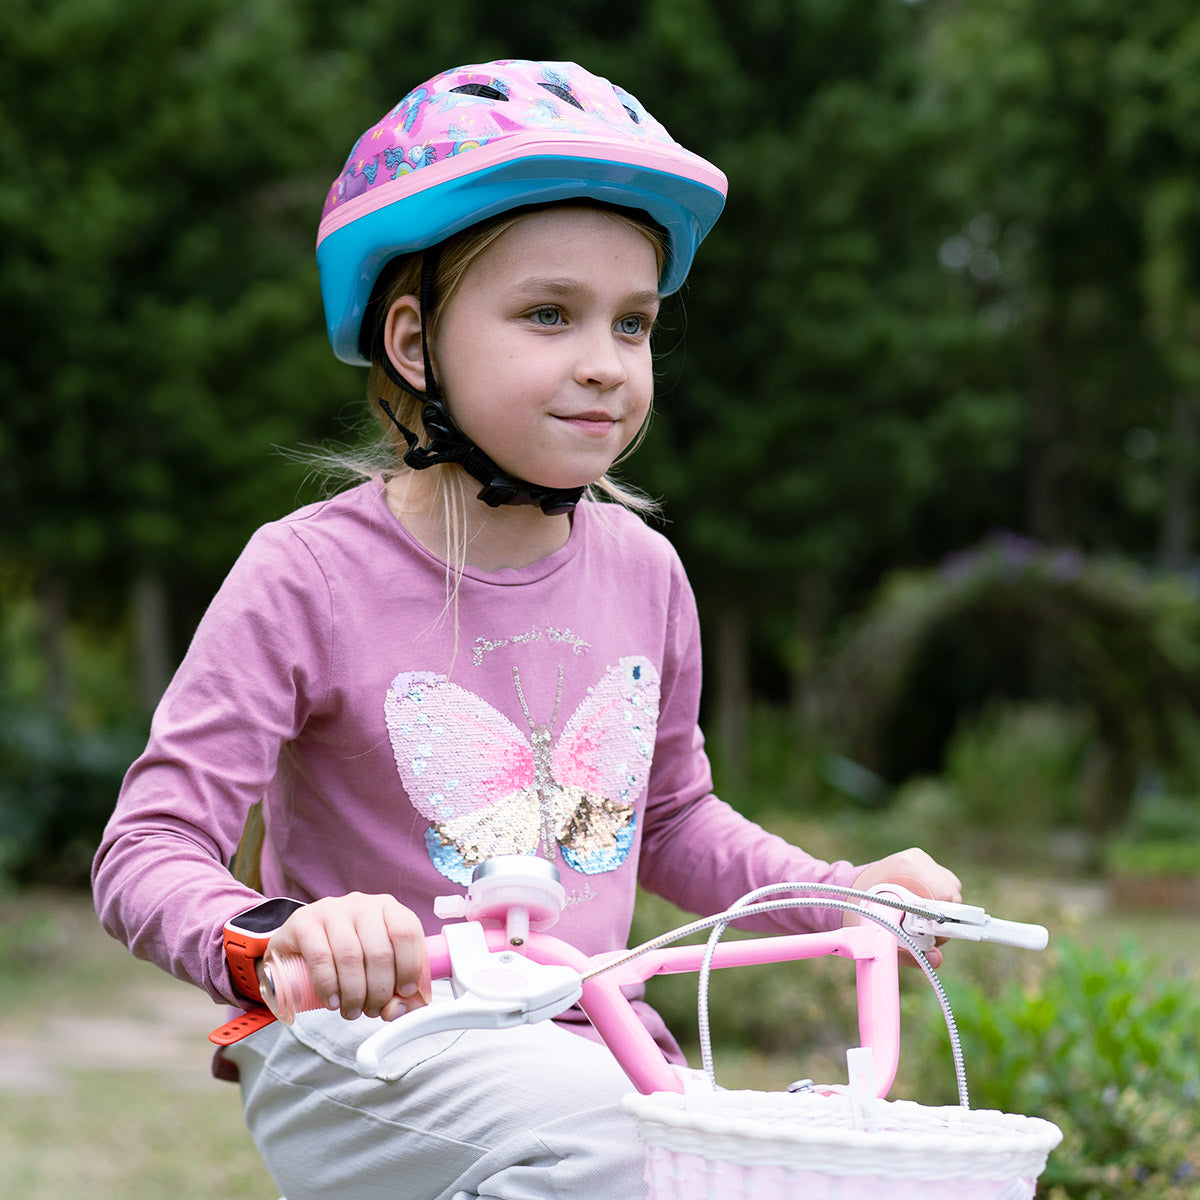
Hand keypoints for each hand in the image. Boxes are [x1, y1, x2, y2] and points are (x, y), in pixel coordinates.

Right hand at [262, 892, 430, 1022]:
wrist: (296, 948)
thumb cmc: (346, 957)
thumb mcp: (376, 968)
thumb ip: (396, 992)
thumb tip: (399, 1011)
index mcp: (387, 907)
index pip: (407, 932)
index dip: (409, 966)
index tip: (404, 992)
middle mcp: (361, 903)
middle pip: (379, 952)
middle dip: (379, 991)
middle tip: (371, 1010)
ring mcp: (331, 910)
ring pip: (351, 957)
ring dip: (355, 994)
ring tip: (352, 1011)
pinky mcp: (304, 922)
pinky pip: (321, 958)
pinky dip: (329, 986)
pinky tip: (333, 1002)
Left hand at [846, 847, 962, 968]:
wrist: (845, 891)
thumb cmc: (862, 914)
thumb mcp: (882, 938)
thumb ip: (911, 953)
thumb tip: (936, 959)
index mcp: (906, 870)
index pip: (946, 898)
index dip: (941, 922)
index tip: (928, 934)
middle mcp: (916, 860)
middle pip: (952, 896)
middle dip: (941, 919)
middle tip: (920, 931)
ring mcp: (919, 858)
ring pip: (951, 890)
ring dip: (939, 910)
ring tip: (916, 918)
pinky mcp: (920, 860)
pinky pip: (943, 884)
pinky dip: (935, 899)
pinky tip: (917, 905)